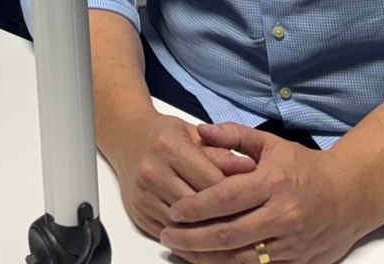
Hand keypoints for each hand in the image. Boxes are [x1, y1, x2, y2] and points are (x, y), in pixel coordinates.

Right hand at [105, 111, 256, 238]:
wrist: (126, 138)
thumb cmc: (165, 135)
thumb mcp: (195, 135)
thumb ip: (222, 152)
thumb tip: (250, 167)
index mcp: (169, 146)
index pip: (210, 180)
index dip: (236, 195)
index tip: (256, 203)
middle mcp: (152, 171)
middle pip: (197, 207)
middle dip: (225, 219)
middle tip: (252, 228)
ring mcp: (143, 195)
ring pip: (184, 227)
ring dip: (210, 239)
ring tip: (236, 243)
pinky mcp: (139, 213)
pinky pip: (170, 236)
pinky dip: (191, 246)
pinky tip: (209, 248)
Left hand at [160, 123, 377, 263]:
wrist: (350, 195)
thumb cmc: (304, 167)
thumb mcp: (271, 144)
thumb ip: (234, 135)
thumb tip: (201, 130)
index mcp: (273, 184)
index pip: (226, 198)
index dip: (196, 207)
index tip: (174, 210)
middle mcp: (283, 217)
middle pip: (229, 234)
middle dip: (193, 238)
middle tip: (168, 235)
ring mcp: (292, 244)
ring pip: (241, 259)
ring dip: (207, 258)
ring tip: (181, 251)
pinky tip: (210, 262)